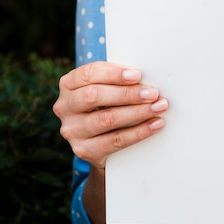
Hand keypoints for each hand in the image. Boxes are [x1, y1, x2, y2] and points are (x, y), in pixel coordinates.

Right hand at [53, 61, 167, 167]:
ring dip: (137, 112)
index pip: (88, 74)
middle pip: (95, 96)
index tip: (137, 75)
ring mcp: (72, 130)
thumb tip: (145, 78)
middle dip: (128, 94)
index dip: (113, 74)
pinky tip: (154, 124)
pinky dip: (139, 132)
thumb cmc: (107, 105)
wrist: (100, 143)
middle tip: (153, 93)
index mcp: (69, 84)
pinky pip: (115, 141)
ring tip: (158, 107)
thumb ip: (118, 80)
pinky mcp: (84, 150)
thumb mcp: (106, 88)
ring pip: (106, 119)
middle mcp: (65, 107)